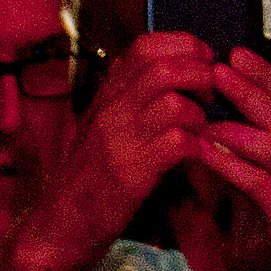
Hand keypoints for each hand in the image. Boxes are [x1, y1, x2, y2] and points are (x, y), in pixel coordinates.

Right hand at [0, 32, 219, 270]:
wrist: (61, 224)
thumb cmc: (87, 174)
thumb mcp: (97, 123)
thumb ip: (119, 92)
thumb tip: (136, 60)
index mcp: (106, 94)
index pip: (146, 46)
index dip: (185, 46)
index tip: (203, 62)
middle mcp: (112, 111)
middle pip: (165, 68)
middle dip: (201, 74)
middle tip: (209, 95)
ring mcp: (120, 141)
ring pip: (174, 104)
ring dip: (199, 114)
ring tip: (199, 129)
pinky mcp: (131, 175)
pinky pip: (176, 144)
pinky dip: (196, 146)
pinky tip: (195, 155)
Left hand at [165, 49, 270, 270]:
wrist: (261, 255)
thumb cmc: (257, 193)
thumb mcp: (261, 148)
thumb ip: (257, 115)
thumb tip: (230, 66)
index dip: (265, 73)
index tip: (234, 55)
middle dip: (247, 92)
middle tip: (215, 75)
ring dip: (233, 129)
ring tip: (204, 118)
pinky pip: (257, 182)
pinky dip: (228, 163)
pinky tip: (205, 150)